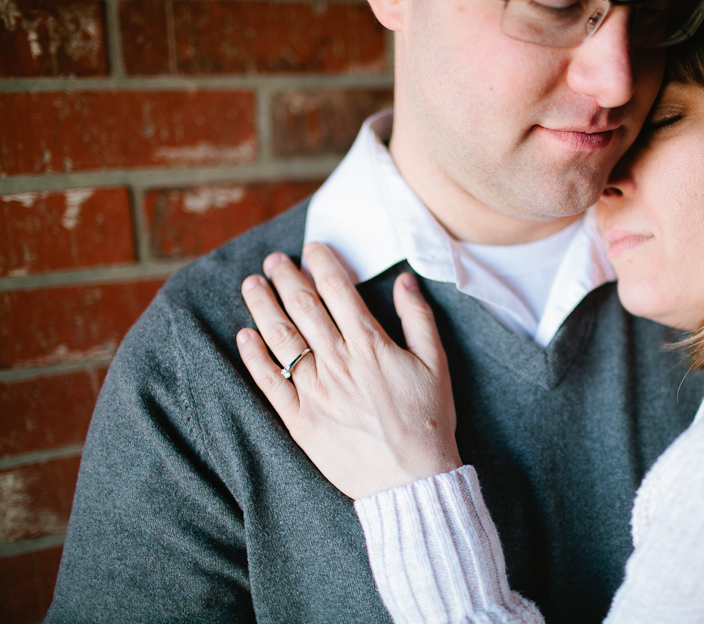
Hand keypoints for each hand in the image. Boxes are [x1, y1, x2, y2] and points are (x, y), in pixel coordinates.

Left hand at [236, 242, 461, 498]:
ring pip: (281, 339)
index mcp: (370, 346)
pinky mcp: (300, 420)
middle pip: (303, 309)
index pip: (338, 292)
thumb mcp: (436, 363)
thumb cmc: (429, 421)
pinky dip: (254, 357)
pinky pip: (269, 383)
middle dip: (286, 278)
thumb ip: (418, 318)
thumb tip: (405, 280)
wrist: (412, 479)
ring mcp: (315, 392)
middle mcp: (337, 363)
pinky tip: (244, 336)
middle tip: (274, 260)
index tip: (312, 248)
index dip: (322, 264)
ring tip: (251, 284)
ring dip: (263, 307)